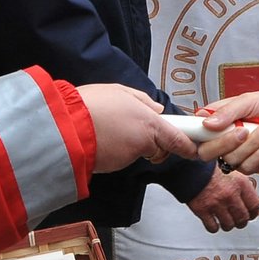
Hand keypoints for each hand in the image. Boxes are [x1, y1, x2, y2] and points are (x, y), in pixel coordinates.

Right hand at [77, 84, 196, 173]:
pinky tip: (100, 137)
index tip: (194, 149)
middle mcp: (141, 143)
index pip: (176, 139)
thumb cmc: (91, 105)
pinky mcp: (112, 167)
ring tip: (108, 127)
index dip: (186, 145)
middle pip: (156, 147)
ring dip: (127, 143)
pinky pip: (118, 157)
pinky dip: (113, 150)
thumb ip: (144, 102)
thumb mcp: (121, 92)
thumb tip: (157, 110)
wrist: (64, 126)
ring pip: (135, 152)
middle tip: (131, 127)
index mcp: (148, 123)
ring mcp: (126, 158)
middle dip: (150, 142)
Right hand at [185, 167, 258, 231]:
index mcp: (240, 183)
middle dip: (241, 222)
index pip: (254, 205)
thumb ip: (242, 184)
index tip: (251, 215)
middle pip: (242, 218)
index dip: (253, 213)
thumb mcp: (232, 170)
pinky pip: (213, 227)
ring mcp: (217, 204)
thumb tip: (249, 196)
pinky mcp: (203, 211)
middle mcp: (230, 195)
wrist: (190, 168)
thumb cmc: (210, 168)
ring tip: (226, 222)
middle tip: (239, 222)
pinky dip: (214, 227)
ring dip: (228, 225)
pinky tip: (214, 223)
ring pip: (229, 225)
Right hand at [195, 90, 258, 174]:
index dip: (195, 136)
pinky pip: (248, 168)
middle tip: (243, 131)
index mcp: (217, 119)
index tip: (206, 134)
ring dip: (250, 147)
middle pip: (208, 152)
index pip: (197, 131)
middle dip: (227, 143)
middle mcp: (223, 137)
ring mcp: (237, 151)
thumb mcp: (248, 100)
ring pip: (230, 161)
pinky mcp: (251, 162)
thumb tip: (207, 124)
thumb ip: (227, 111)